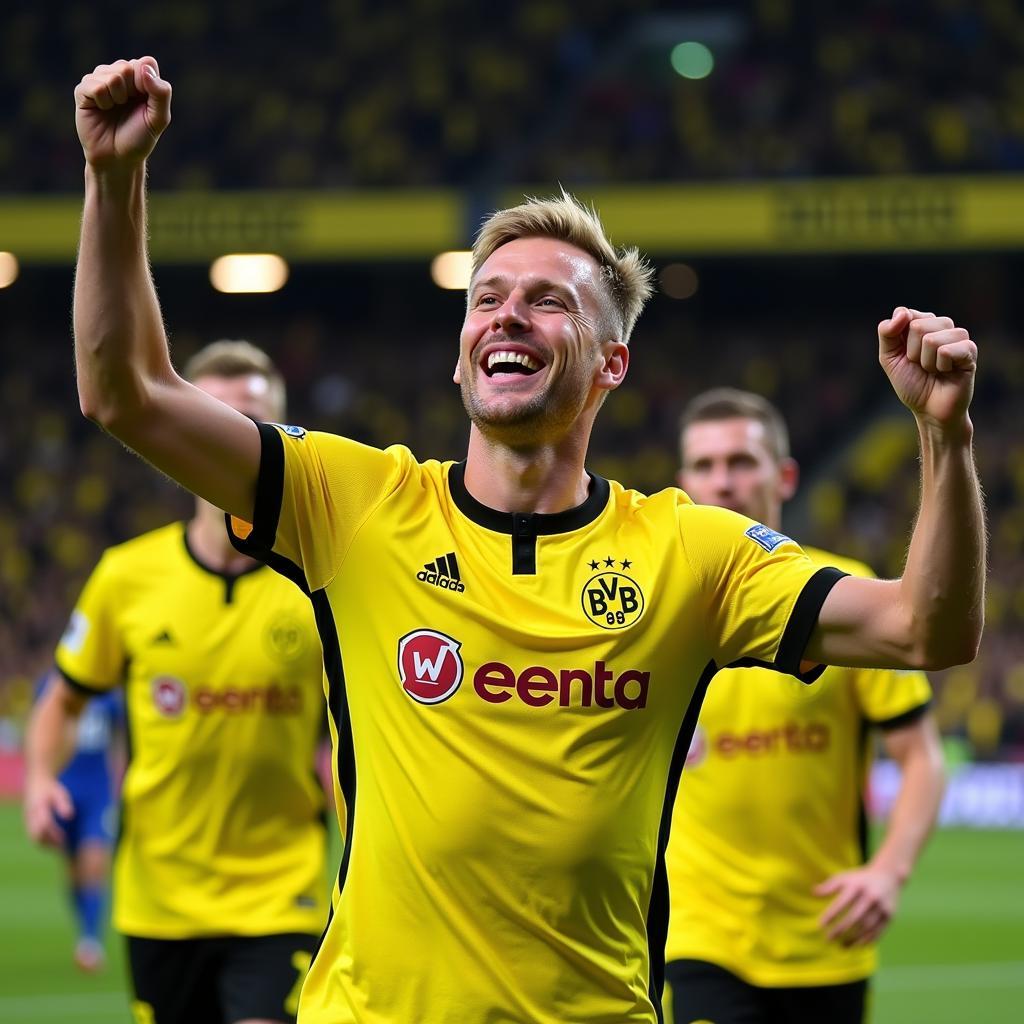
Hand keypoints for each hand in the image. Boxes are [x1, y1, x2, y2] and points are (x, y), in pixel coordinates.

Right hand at [23, 776, 74, 848]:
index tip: (64, 838)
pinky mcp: (28, 824)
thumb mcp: (59, 793)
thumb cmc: (51, 789)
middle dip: (50, 843)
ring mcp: (27, 821)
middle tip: (63, 845)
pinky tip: (56, 843)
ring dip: (47, 845)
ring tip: (61, 846)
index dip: (54, 834)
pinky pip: (34, 837)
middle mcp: (30, 816)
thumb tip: (70, 817)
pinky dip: (44, 842)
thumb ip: (63, 804)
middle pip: (36, 836)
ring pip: (34, 838)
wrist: (36, 784)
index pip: (45, 824)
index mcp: (39, 808)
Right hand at [75, 56, 171, 170]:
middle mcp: (119, 74)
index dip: (147, 84)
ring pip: (112, 76)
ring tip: (114, 109)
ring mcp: (99, 80)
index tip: (145, 103)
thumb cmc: (139, 138)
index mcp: (140, 78)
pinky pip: (95, 86)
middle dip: (132, 93)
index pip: (146, 63)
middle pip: (128, 67)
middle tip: (127, 108)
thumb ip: (161, 93)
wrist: (117, 158)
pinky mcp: (83, 89)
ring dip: (117, 98)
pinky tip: (102, 109)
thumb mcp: (158, 119)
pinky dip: (102, 101)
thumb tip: (144, 67)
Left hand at [815, 864, 900, 946]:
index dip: (831, 915)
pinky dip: (867, 941)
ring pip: (866, 927)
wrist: (888, 876)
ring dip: (853, 939)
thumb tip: (813, 893)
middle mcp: (870, 897)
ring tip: (841, 946)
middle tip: (828, 939)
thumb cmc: (860, 879)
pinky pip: (878, 932)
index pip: (842, 902)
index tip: (821, 925)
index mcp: (857, 886)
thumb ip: (829, 886)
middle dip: (841, 930)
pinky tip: (856, 946)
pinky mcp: (890, 917)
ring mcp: (882, 908)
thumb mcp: (845, 877)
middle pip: (854, 917)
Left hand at [878, 307, 976, 429]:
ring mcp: (958, 337)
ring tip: (934, 370)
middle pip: (918, 326)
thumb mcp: (890, 358)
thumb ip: (887, 333)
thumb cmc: (912, 383)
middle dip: (912, 353)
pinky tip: (947, 372)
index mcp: (923, 324)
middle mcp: (942, 326)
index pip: (905, 314)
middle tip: (921, 366)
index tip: (905, 355)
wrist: (929, 410)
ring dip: (926, 362)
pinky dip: (940, 366)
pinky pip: (946, 350)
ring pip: (932, 339)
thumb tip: (901, 312)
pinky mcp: (970, 350)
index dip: (899, 339)